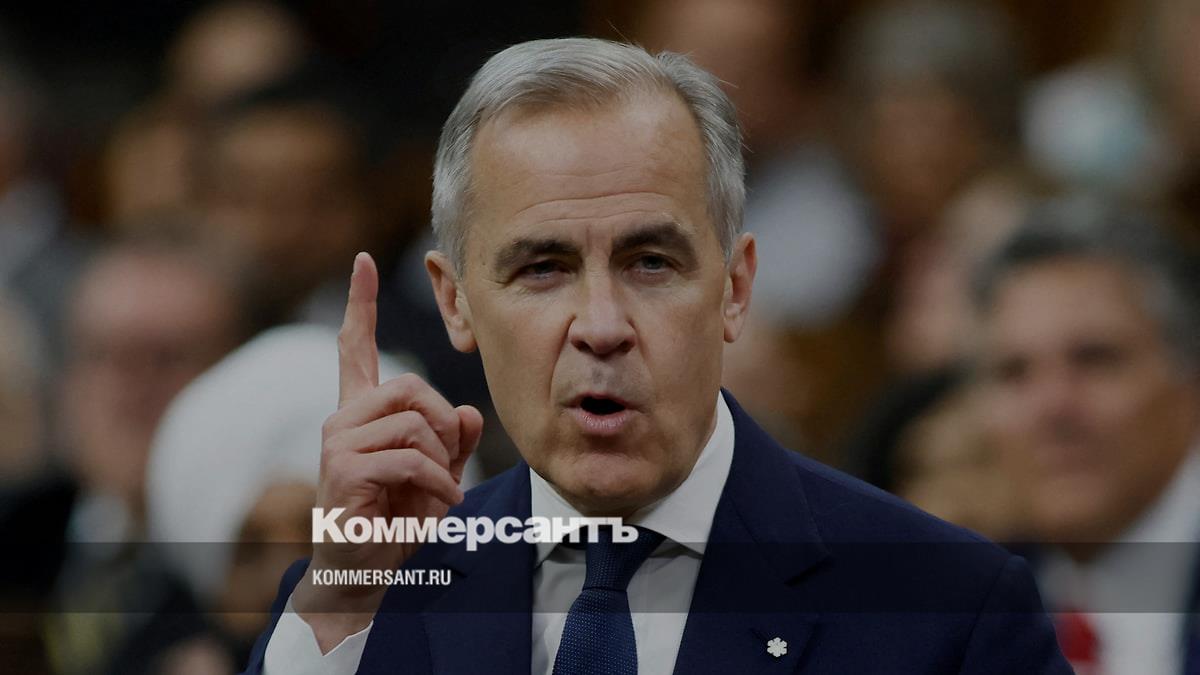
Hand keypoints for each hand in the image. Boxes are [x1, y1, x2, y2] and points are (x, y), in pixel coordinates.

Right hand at [293, 252, 482, 649]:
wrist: (364, 572)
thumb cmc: (396, 523)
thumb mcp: (437, 476)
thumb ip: (453, 441)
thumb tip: (469, 413)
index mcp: (361, 413)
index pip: (354, 347)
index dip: (361, 303)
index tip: (364, 259)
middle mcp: (343, 419)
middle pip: (412, 386)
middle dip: (444, 425)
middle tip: (447, 464)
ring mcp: (339, 441)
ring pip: (416, 421)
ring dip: (441, 461)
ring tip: (436, 491)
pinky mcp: (344, 468)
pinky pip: (411, 456)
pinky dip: (436, 484)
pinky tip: (436, 505)